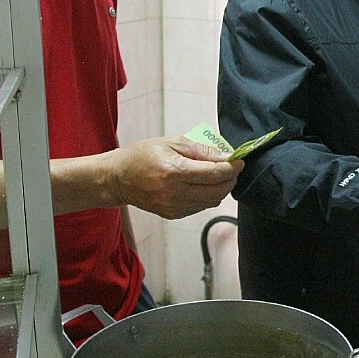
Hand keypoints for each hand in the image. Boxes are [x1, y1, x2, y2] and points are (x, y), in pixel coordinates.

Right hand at [109, 136, 242, 218]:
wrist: (119, 178)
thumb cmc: (143, 155)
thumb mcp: (172, 143)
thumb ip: (201, 150)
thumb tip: (226, 155)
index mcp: (174, 171)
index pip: (214, 174)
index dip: (232, 168)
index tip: (240, 161)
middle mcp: (174, 193)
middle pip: (217, 191)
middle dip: (230, 179)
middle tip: (232, 168)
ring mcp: (173, 206)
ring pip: (211, 201)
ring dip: (220, 189)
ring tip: (216, 175)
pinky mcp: (172, 214)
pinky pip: (200, 207)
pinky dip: (207, 196)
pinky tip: (201, 185)